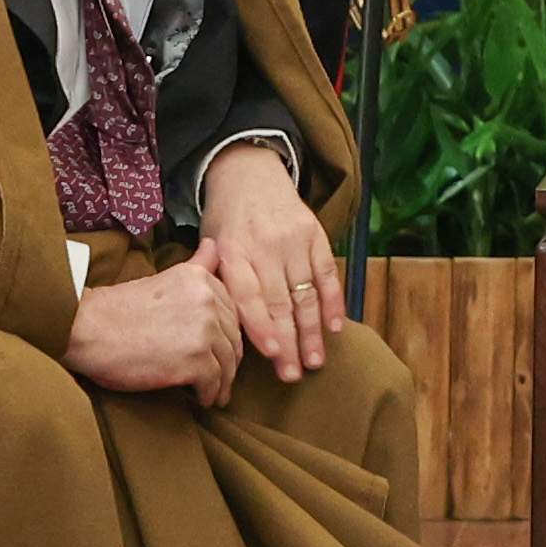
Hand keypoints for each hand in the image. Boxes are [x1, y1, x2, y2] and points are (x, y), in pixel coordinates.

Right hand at [65, 257, 243, 403]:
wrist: (88, 330)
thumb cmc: (117, 309)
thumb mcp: (163, 277)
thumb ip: (196, 265)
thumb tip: (213, 244)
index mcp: (200, 279)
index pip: (231, 310)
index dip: (227, 332)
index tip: (222, 346)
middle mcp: (208, 301)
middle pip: (233, 337)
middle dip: (229, 358)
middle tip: (223, 374)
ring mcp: (204, 332)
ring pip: (228, 363)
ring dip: (223, 382)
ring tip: (216, 392)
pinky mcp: (196, 362)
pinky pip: (214, 384)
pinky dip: (210, 395)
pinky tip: (202, 399)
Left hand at [196, 138, 342, 383]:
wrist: (247, 172)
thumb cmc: (225, 222)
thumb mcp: (211, 247)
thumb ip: (220, 284)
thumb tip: (226, 334)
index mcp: (232, 251)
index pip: (249, 295)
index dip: (261, 326)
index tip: (271, 354)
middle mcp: (264, 246)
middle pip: (279, 301)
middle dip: (288, 342)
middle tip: (293, 374)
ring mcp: (293, 239)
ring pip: (305, 293)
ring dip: (312, 331)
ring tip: (315, 361)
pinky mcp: (315, 234)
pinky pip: (326, 274)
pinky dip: (333, 302)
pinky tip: (334, 327)